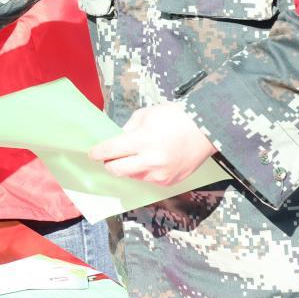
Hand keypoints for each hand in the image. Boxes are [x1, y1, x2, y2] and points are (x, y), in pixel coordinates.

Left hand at [89, 102, 216, 186]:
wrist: (206, 130)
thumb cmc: (175, 117)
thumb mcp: (146, 115)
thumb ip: (128, 129)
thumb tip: (115, 141)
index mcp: (143, 141)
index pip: (111, 151)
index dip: (98, 152)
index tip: (92, 153)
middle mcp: (151, 161)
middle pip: (116, 170)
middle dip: (109, 163)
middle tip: (109, 157)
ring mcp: (160, 175)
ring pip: (131, 176)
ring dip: (128, 167)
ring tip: (136, 154)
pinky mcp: (168, 182)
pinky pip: (147, 179)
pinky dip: (144, 171)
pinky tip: (151, 160)